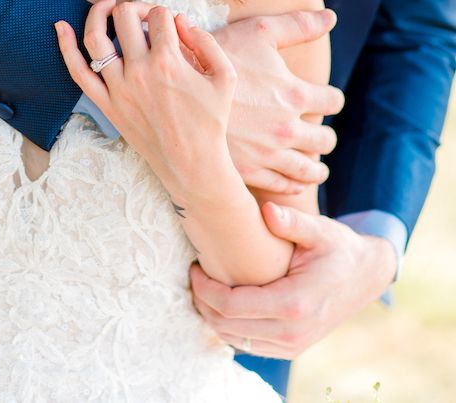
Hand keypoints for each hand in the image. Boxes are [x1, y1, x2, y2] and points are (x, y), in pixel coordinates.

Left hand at [55, 0, 237, 197]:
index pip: (159, 15)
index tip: (173, 28)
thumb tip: (180, 20)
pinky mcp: (106, 104)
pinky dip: (66, 47)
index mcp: (168, 61)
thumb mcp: (226, 76)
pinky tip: (60, 26)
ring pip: (96, 37)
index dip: (167, 14)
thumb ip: (206, 41)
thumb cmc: (211, 120)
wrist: (192, 164)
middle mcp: (138, 71)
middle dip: (136, 8)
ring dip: (98, 13)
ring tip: (106, 3)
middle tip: (146, 17)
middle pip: (125, 16)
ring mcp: (118, 88)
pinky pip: (78, 71)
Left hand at [190, 202, 397, 358]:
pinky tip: (222, 301)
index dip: (205, 289)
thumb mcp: (320, 230)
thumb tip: (267, 211)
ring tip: (203, 286)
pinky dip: (229, 327)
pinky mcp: (291, 349)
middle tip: (192, 274)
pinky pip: (248, 345)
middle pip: (227, 327)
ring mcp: (292, 346)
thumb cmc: (339, 248)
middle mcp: (291, 332)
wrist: (366, 276)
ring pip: (234, 340)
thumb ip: (292, 222)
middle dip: (202, 302)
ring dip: (213, 317)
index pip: (232, 306)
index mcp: (294, 304)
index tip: (193, 267)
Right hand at [213, 10, 343, 192]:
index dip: (331, 99)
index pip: (333, 102)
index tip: (325, 100)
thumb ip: (298, 25)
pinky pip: (284, 187)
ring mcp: (268, 154)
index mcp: (294, 93)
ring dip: (316, 168)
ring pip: (309, 170)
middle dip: (325, 136)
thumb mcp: (258, 32)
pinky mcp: (249, 172)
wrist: (176, 89)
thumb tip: (330, 17)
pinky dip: (294, 185)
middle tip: (320, 135)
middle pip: (325, 140)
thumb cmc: (218, 55)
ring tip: (316, 167)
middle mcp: (286, 127)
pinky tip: (293, 180)